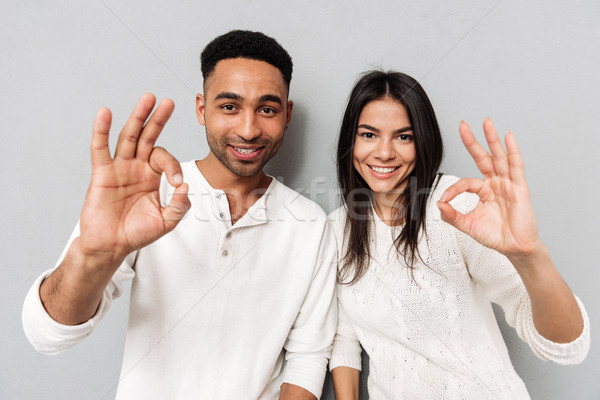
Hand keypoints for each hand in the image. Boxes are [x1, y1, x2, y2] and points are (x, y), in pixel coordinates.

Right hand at [78, 93, 189, 265]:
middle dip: (158, 119)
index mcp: (152, 176)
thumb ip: (179, 205)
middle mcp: (136, 167)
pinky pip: (100, 149)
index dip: (173, 167)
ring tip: (147, 98)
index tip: (176, 183)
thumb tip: (185, 186)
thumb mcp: (167, 221)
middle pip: (148, 137)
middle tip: (168, 102)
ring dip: (138, 117)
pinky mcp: (102, 174)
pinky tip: (105, 113)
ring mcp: (119, 168)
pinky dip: (102, 130)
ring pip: (129, 137)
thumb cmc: (137, 233)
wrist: (111, 246)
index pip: (165, 159)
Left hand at [437, 118, 541, 257]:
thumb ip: (453, 216)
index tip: (445, 199)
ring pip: (499, 157)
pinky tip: (508, 137)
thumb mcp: (468, 225)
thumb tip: (438, 204)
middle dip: (473, 141)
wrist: (514, 247)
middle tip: (463, 124)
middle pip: (483, 157)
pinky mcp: (520, 188)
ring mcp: (508, 184)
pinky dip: (512, 150)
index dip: (454, 188)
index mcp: (483, 191)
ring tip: (486, 122)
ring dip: (492, 139)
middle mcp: (495, 184)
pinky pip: (516, 166)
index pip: (465, 182)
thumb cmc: (495, 236)